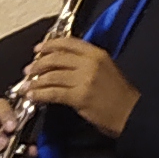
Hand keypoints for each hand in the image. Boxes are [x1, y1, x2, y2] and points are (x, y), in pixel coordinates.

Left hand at [15, 37, 136, 133]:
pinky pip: (54, 93)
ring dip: (36, 81)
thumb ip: (86, 63)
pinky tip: (33, 96)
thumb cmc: (119, 95)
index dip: (49, 45)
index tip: (37, 49)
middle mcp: (89, 63)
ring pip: (52, 76)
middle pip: (56, 58)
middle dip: (38, 64)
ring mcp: (84, 79)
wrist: (131, 114)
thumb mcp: (106, 69)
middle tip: (28, 70)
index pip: (67, 43)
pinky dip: (40, 94)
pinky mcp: (80, 97)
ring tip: (26, 86)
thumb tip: (61, 64)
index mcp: (96, 54)